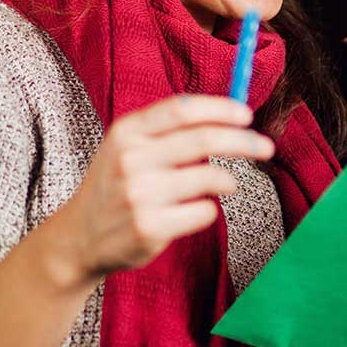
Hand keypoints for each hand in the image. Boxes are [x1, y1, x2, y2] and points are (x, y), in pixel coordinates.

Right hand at [49, 95, 270, 285]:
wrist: (78, 237)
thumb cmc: (116, 184)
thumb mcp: (127, 146)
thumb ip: (170, 127)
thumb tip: (232, 110)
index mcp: (126, 132)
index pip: (183, 109)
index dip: (221, 109)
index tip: (247, 115)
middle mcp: (130, 160)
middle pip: (205, 140)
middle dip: (245, 142)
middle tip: (267, 147)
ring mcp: (138, 195)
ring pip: (211, 177)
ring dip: (227, 181)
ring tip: (224, 184)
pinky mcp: (149, 227)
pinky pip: (204, 211)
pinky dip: (208, 209)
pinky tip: (191, 211)